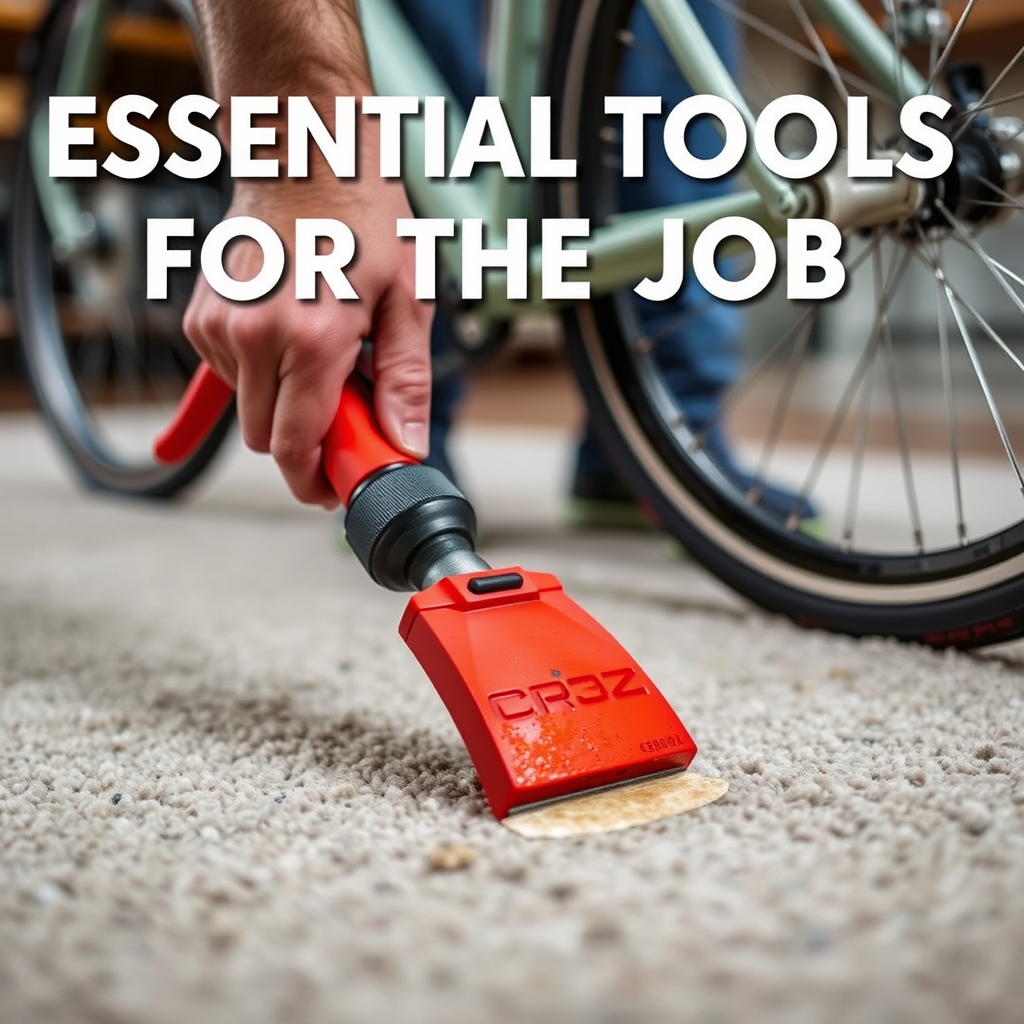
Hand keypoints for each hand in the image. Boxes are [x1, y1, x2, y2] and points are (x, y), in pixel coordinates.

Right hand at [183, 172, 431, 508]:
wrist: (305, 152)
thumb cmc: (364, 216)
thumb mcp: (409, 299)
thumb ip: (405, 382)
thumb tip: (404, 444)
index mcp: (311, 338)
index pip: (294, 447)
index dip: (313, 479)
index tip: (331, 485)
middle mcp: (255, 335)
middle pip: (265, 437)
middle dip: (303, 438)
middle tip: (345, 408)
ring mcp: (221, 324)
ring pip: (247, 408)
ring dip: (283, 400)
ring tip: (321, 349)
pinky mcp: (201, 315)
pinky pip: (228, 376)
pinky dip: (258, 373)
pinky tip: (287, 336)